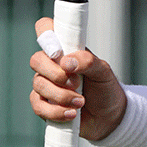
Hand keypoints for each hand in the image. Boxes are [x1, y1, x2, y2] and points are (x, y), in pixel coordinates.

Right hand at [29, 17, 126, 141]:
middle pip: (36, 60)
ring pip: (38, 84)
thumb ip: (88, 61)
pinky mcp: (44, 105)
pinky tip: (72, 114)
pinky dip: (55, 111)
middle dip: (55, 73)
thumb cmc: (105, 88)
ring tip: (81, 102)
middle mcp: (52, 65)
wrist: (109, 117)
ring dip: (61, 96)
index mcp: (66, 50)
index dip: (45, 33)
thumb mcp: (103, 71)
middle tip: (76, 83)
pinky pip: (38, 106)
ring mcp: (45, 84)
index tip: (58, 51)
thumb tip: (67, 62)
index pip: (46, 30)